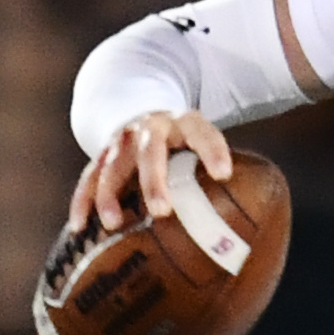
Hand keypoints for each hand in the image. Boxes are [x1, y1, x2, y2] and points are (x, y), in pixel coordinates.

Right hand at [68, 108, 231, 233]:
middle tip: (161, 211)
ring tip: (113, 223)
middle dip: (153, 182)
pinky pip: (88, 179)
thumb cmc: (184, 139)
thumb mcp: (203, 140)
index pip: (202, 132)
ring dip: (110, 195)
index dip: (212, 151)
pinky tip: (80, 227)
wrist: (142, 107)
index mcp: (184, 122)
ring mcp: (121, 140)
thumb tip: (253, 218)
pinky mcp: (101, 155)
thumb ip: (220, 165)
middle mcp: (149, 127)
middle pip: (149, 152)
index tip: (224, 174)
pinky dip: (82, 201)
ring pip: (112, 166)